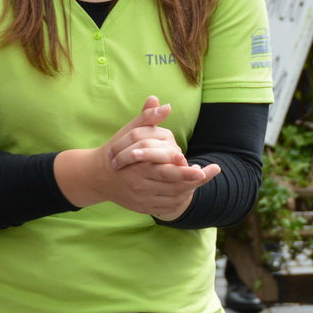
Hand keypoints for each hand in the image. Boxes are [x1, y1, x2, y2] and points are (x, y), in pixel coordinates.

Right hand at [101, 96, 219, 219]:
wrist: (98, 176)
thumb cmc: (117, 149)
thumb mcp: (130, 132)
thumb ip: (148, 118)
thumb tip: (165, 105)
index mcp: (138, 167)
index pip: (166, 170)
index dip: (185, 172)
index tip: (202, 169)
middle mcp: (140, 185)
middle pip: (173, 186)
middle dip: (195, 181)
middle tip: (214, 171)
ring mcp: (141, 199)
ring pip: (173, 198)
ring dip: (190, 189)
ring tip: (204, 178)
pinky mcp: (143, 208)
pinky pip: (167, 207)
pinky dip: (180, 200)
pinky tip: (189, 189)